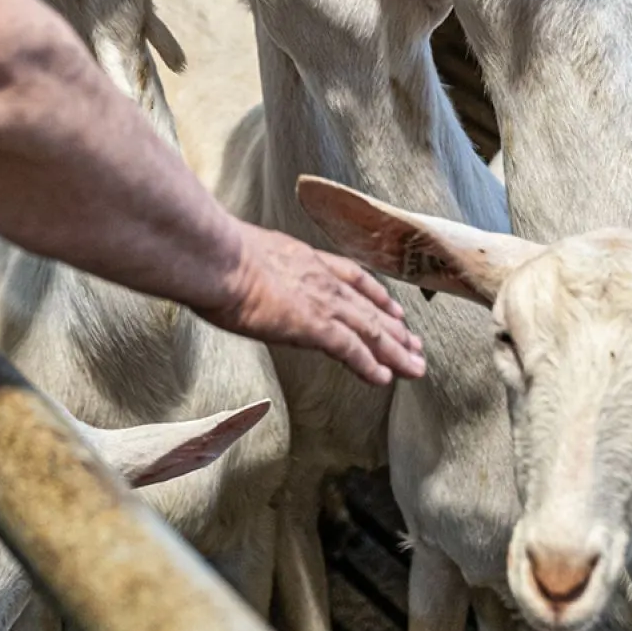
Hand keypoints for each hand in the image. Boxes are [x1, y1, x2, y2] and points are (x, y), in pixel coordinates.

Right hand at [198, 223, 424, 386]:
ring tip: (416, 368)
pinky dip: (370, 364)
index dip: (376, 295)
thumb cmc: (215, 256)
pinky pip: (351, 349)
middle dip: (396, 329)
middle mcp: (320, 278)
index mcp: (304, 258)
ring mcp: (319, 301)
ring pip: (369, 329)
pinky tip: (384, 378)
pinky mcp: (313, 325)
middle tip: (416, 347)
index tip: (394, 309)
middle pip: (369, 307)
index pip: (352, 277)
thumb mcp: (244, 252)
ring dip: (395, 351)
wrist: (216, 258)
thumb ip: (256, 266)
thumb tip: (243, 273)